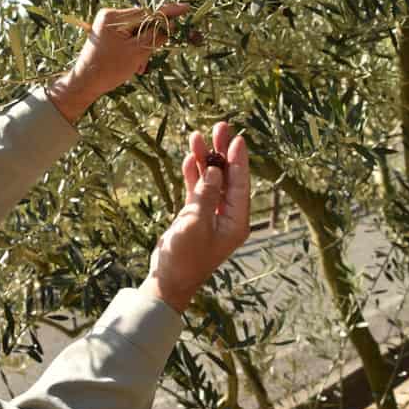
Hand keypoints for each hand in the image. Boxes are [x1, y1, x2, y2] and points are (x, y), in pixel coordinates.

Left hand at [47, 3, 189, 121]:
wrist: (85, 83)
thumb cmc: (109, 69)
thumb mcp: (137, 53)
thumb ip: (155, 37)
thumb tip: (169, 26)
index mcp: (114, 16)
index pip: (147, 12)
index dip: (168, 12)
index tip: (186, 7)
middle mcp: (109, 16)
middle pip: (143, 23)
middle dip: (150, 41)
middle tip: (147, 58)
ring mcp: (107, 24)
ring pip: (137, 32)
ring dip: (142, 49)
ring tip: (139, 67)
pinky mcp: (107, 34)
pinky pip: (129, 38)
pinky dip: (135, 50)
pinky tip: (134, 65)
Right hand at [140, 123, 251, 312]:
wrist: (168, 280)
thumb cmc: (184, 258)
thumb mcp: (195, 225)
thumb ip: (206, 196)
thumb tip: (216, 170)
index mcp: (235, 222)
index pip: (240, 185)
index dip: (238, 161)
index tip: (237, 139)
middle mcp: (227, 216)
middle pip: (228, 178)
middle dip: (222, 153)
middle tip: (220, 127)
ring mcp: (211, 215)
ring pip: (210, 181)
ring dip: (204, 160)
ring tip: (197, 136)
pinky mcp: (195, 216)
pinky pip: (197, 190)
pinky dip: (192, 175)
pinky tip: (188, 158)